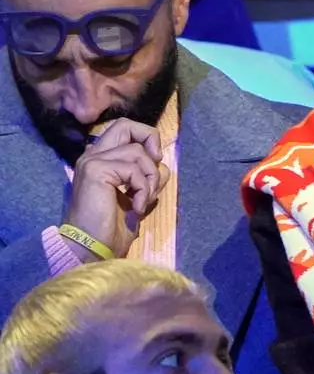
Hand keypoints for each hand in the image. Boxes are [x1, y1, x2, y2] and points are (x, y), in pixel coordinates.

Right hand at [62, 119, 167, 260]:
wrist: (91, 248)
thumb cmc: (111, 228)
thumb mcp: (138, 197)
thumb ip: (147, 178)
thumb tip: (162, 165)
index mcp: (101, 160)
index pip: (125, 130)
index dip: (146, 139)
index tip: (156, 162)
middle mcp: (93, 156)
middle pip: (126, 125)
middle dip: (150, 139)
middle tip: (156, 163)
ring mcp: (92, 161)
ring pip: (137, 151)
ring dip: (150, 178)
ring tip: (143, 201)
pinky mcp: (96, 170)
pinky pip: (133, 169)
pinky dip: (143, 189)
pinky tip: (136, 209)